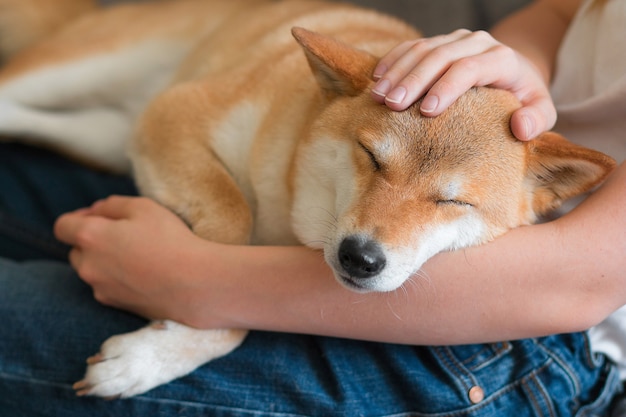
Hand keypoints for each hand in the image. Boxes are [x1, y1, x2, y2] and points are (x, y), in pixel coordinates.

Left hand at [54, 195, 205, 320]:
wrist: (195, 284)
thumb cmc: (170, 240)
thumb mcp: (144, 207)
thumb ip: (112, 205)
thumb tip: (96, 211)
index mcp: (90, 237)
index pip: (62, 226)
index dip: (78, 218)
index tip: (100, 217)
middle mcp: (87, 266)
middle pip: (75, 250)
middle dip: (92, 240)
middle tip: (125, 234)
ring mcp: (100, 288)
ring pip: (91, 270)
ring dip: (105, 260)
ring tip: (138, 255)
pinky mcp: (115, 305)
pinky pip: (107, 286)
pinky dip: (118, 278)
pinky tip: (144, 272)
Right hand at [370, 29, 555, 140]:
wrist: (516, 73)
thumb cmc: (524, 99)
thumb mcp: (541, 110)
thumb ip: (538, 120)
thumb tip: (520, 127)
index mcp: (502, 58)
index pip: (469, 68)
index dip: (447, 87)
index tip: (427, 111)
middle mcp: (477, 42)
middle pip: (441, 56)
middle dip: (414, 80)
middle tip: (392, 105)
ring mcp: (456, 40)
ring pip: (423, 49)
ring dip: (398, 72)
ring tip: (378, 96)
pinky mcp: (439, 42)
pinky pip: (412, 46)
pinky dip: (393, 60)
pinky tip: (377, 78)